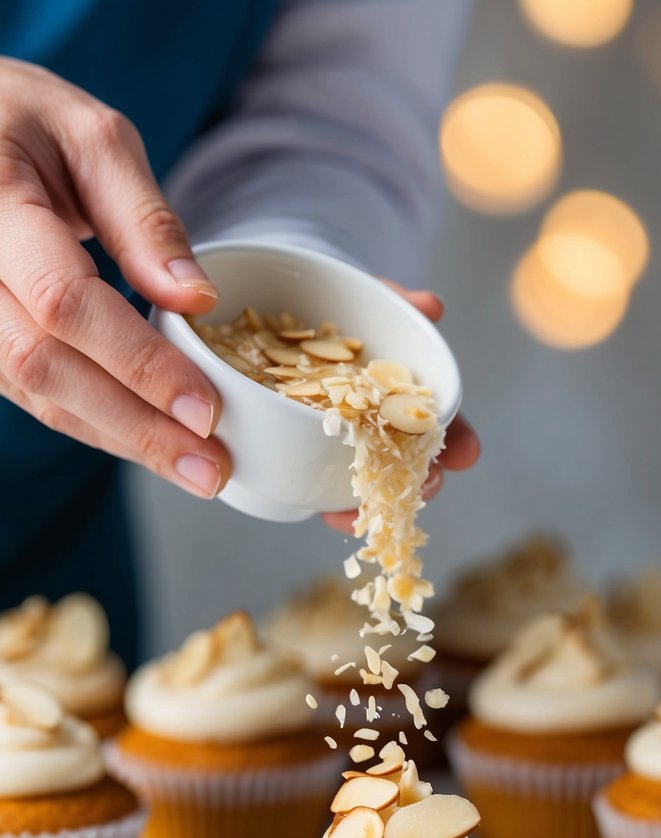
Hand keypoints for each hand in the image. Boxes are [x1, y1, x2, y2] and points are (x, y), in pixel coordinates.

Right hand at [0, 59, 229, 497]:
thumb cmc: (24, 122)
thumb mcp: (92, 136)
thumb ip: (144, 217)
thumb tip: (198, 298)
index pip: (62, 302)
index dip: (137, 362)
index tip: (204, 405)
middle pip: (46, 367)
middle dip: (136, 426)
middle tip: (212, 467)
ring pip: (37, 394)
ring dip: (122, 439)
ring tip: (195, 469)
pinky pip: (34, 395)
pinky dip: (99, 424)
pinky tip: (152, 444)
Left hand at [322, 286, 479, 533]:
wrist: (282, 311)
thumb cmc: (340, 308)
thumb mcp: (370, 299)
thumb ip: (399, 302)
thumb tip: (433, 307)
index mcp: (404, 395)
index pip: (439, 423)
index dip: (459, 440)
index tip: (468, 454)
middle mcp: (382, 427)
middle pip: (412, 465)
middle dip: (423, 482)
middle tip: (426, 487)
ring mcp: (347, 446)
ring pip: (372, 484)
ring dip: (377, 503)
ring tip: (371, 511)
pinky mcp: (308, 455)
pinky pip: (324, 489)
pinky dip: (329, 505)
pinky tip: (327, 511)